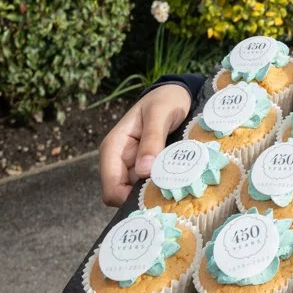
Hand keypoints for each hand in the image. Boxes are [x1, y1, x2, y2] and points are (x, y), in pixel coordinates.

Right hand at [99, 84, 190, 205]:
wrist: (177, 93)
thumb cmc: (165, 100)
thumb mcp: (160, 114)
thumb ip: (152, 140)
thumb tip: (143, 171)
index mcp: (113, 148)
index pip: (111, 188)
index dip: (128, 198)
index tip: (155, 197)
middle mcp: (119, 161)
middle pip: (124, 195)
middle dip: (145, 198)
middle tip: (172, 196)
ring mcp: (133, 165)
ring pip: (139, 192)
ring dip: (156, 192)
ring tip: (179, 189)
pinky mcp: (148, 166)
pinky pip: (152, 184)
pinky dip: (163, 186)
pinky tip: (180, 183)